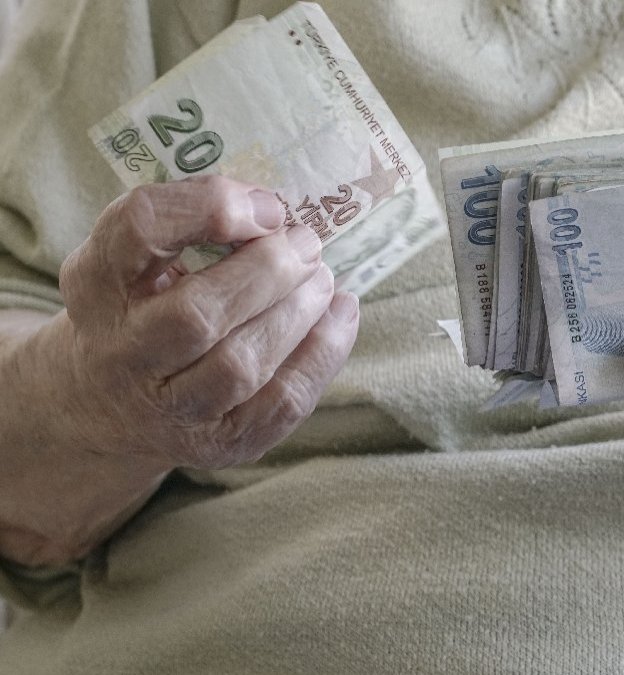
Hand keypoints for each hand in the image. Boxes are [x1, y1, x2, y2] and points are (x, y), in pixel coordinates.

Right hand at [43, 176, 358, 469]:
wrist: (108, 401)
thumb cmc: (140, 305)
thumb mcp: (138, 255)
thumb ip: (192, 222)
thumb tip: (275, 213)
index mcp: (96, 284)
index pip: (138, 231)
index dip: (208, 209)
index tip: (265, 207)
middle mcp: (121, 353)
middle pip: (197, 315)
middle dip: (268, 272)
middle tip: (306, 244)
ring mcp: (167, 410)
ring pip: (241, 365)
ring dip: (297, 314)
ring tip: (322, 279)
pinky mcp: (217, 444)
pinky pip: (281, 403)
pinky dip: (322, 353)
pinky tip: (340, 315)